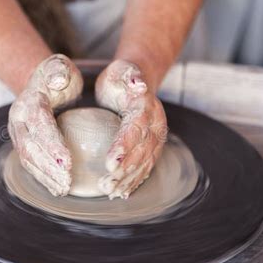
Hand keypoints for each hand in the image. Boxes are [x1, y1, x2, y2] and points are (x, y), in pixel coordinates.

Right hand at [8, 54, 82, 195]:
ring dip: (45, 177)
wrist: (39, 83)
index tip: (68, 162)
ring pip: (28, 160)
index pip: (39, 124)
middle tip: (67, 182)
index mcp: (28, 101)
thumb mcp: (60, 66)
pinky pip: (31, 164)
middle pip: (30, 147)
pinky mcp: (23, 144)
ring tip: (64, 190)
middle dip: (48, 167)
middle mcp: (18, 120)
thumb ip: (59, 71)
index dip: (52, 144)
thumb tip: (59, 81)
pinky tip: (57, 188)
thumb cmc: (57, 75)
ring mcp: (18, 134)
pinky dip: (44, 177)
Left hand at [95, 60, 167, 198]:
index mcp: (146, 107)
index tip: (109, 164)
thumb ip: (130, 76)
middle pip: (142, 151)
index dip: (124, 147)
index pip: (136, 129)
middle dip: (126, 171)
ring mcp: (155, 137)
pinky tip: (122, 192)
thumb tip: (138, 84)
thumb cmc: (122, 76)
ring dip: (129, 180)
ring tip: (111, 192)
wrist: (140, 78)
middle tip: (107, 185)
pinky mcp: (151, 146)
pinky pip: (145, 166)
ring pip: (145, 162)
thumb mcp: (122, 70)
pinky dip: (135, 180)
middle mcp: (155, 124)